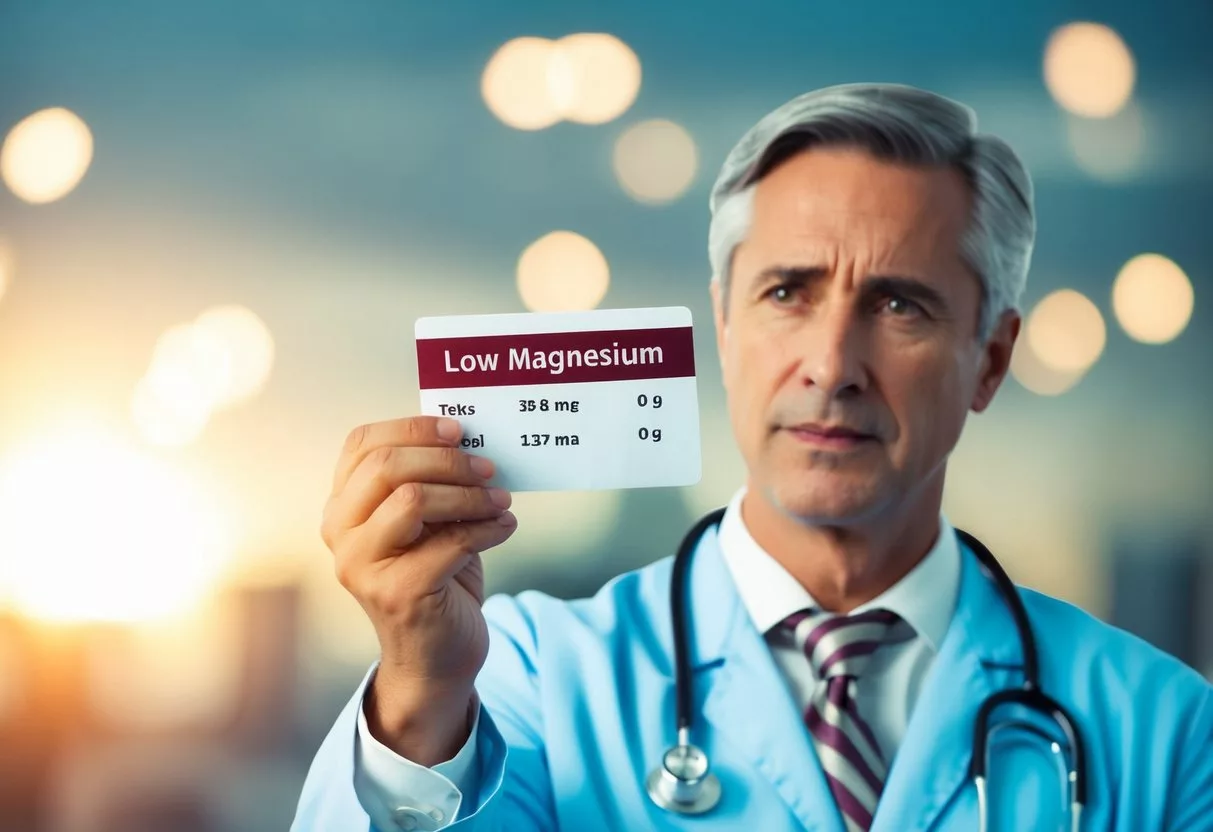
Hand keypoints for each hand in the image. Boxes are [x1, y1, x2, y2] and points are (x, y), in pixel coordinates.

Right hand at [321, 416, 516, 763]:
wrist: (436, 658)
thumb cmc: (435, 579)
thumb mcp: (427, 524)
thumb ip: (431, 483)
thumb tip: (469, 437)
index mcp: (343, 508)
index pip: (361, 445)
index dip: (412, 429)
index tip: (458, 429)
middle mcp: (341, 535)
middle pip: (386, 466)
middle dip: (447, 460)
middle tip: (488, 467)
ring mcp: (363, 567)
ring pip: (413, 499)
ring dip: (469, 494)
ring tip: (500, 499)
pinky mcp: (398, 593)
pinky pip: (450, 542)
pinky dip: (488, 528)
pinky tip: (505, 526)